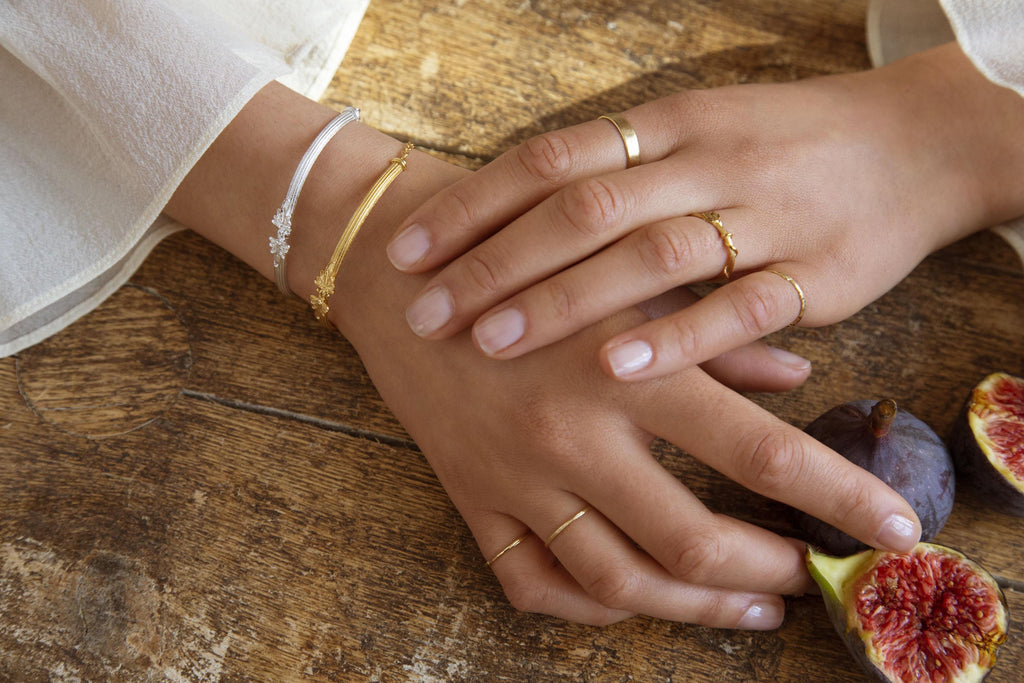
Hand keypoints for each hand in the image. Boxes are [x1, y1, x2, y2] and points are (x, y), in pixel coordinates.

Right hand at [167, 82, 922, 625]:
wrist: (399, 272)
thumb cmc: (520, 256)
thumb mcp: (622, 279)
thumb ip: (714, 332)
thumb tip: (798, 369)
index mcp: (623, 368)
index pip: (758, 451)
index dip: (836, 495)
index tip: (894, 528)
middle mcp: (572, 434)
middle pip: (692, 542)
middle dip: (769, 573)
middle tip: (810, 579)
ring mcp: (516, 477)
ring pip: (618, 583)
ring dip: (695, 609)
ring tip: (746, 609)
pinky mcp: (471, 500)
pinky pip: (535, 585)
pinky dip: (591, 609)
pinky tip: (636, 600)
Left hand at [388, 42, 1023, 380]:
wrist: (918, 144)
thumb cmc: (788, 143)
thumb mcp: (699, 131)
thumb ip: (620, 168)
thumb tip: (521, 209)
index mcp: (668, 125)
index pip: (549, 160)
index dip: (473, 206)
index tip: (407, 251)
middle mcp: (704, 161)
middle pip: (580, 210)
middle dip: (494, 263)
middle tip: (425, 312)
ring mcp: (761, 215)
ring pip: (646, 254)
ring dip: (561, 300)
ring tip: (489, 342)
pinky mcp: (812, 273)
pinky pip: (735, 306)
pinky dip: (672, 335)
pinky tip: (612, 365)